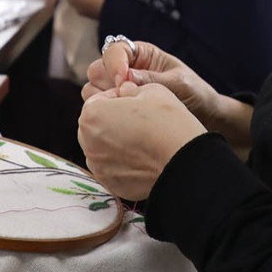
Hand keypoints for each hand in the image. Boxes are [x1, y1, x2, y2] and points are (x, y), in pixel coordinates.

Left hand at [78, 82, 205, 199]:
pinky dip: (124, 162)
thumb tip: (124, 91)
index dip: (118, 97)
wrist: (184, 162)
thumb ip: (129, 88)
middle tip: (140, 121)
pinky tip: (144, 157)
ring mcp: (98, 166)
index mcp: (92, 115)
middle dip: (113, 121)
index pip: (98, 100)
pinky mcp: (111, 183)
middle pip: (97, 125)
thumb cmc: (167, 122)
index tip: (136, 102)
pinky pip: (113, 167)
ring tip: (144, 140)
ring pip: (104, 147)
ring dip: (117, 142)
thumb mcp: (151, 90)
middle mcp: (88, 143)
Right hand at [84, 39, 252, 157]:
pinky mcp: (118, 109)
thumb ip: (152, 80)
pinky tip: (122, 122)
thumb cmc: (196, 94)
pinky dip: (105, 114)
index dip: (115, 63)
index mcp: (142, 54)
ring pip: (92, 90)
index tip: (123, 81)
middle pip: (97, 69)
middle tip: (124, 98)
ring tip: (124, 111)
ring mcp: (119, 90)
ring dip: (103, 100)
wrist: (204, 118)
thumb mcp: (179, 84)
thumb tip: (126, 76)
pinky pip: (99, 109)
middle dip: (106, 82)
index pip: (114, 50)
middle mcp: (126, 69)